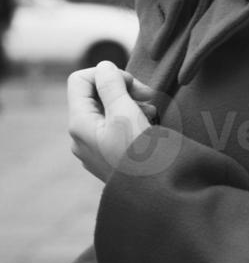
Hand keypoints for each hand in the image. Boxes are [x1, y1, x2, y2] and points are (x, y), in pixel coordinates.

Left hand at [68, 62, 156, 182]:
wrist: (154, 195)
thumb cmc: (140, 156)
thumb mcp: (126, 113)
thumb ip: (112, 86)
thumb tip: (103, 67)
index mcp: (79, 124)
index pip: (80, 80)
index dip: (106, 74)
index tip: (132, 84)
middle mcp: (81, 136)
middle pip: (95, 94)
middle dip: (123, 89)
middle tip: (149, 96)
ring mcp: (94, 147)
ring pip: (108, 109)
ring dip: (131, 103)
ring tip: (152, 114)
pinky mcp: (108, 156)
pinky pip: (115, 126)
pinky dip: (132, 119)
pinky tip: (149, 126)